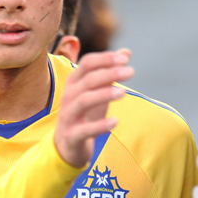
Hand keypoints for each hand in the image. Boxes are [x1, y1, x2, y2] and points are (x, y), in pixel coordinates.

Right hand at [54, 49, 132, 167]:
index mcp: (74, 82)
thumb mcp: (97, 92)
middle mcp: (68, 96)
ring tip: (124, 92)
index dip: (105, 59)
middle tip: (131, 72)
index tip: (125, 59)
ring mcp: (68, 116)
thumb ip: (109, 72)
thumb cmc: (84, 114)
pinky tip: (115, 121)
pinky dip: (100, 125)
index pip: (87, 64)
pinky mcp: (72, 135)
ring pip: (84, 101)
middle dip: (109, 74)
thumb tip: (126, 52)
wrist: (67, 145)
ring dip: (104, 95)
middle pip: (88, 80)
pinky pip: (85, 129)